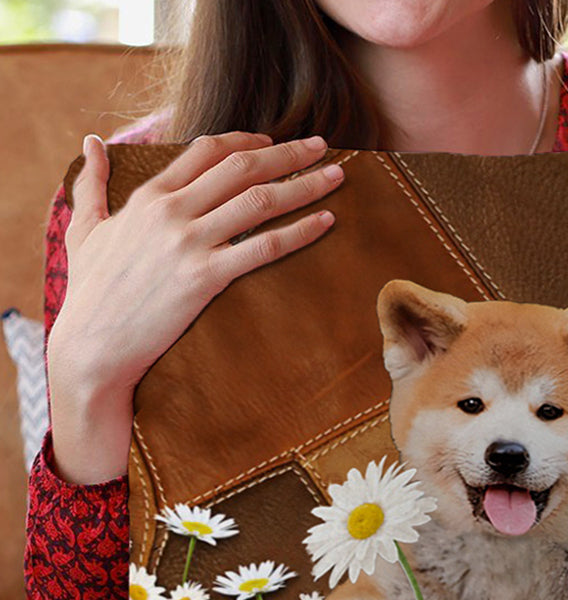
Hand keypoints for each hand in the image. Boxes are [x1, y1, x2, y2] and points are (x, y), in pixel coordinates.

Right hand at [50, 129, 344, 395]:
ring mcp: (190, 243)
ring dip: (305, 184)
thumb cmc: (91, 292)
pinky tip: (326, 222)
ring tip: (337, 176)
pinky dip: (300, 231)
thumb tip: (91, 142)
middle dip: (288, 153)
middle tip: (323, 146)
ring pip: (260, 200)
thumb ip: (91, 184)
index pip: (207, 150)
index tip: (274, 142)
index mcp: (149, 196)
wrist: (92, 344)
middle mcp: (172, 211)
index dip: (247, 141)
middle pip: (242, 167)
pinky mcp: (206, 277)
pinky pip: (265, 246)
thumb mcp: (83, 230)